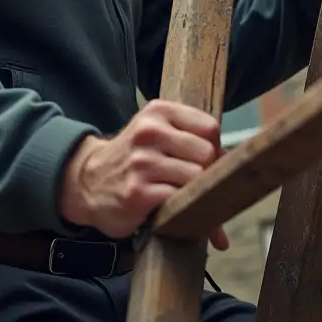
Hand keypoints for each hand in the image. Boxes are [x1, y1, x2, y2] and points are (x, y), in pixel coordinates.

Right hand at [59, 99, 229, 251]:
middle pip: (207, 154)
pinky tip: (166, 208)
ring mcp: (142, 162)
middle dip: (207, 173)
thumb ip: (195, 142)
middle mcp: (149, 132)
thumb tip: (236, 171)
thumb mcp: (157, 134)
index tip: (203, 162)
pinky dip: (181, 210)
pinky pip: (179, 201)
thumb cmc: (133, 158)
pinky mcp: (137, 193)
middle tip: (192, 183)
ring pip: (196, 178)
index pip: (210, 128)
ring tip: (179, 196)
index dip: (215, 149)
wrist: (86, 180)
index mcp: (158, 112)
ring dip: (194, 194)